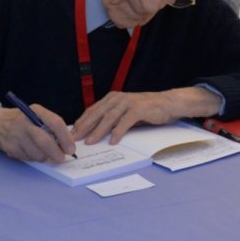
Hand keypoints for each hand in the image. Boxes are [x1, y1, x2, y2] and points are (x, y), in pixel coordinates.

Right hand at [0, 104, 73, 162]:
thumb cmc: (24, 121)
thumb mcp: (37, 116)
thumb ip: (51, 127)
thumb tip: (67, 144)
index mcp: (36, 111)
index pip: (55, 122)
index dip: (65, 138)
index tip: (71, 149)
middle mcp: (25, 122)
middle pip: (44, 141)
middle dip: (56, 152)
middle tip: (61, 158)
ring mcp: (16, 135)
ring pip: (36, 153)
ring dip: (44, 157)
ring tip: (44, 153)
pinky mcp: (10, 147)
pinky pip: (28, 158)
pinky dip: (33, 158)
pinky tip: (31, 151)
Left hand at [73, 87, 219, 143]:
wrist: (168, 103)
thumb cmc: (146, 110)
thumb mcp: (125, 112)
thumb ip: (111, 119)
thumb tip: (93, 132)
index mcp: (112, 98)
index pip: (92, 111)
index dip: (81, 122)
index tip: (71, 134)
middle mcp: (118, 98)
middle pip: (97, 113)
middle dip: (85, 127)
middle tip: (74, 139)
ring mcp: (128, 103)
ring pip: (109, 118)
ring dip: (98, 130)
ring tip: (90, 142)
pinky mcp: (139, 109)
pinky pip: (125, 122)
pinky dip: (118, 132)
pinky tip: (112, 141)